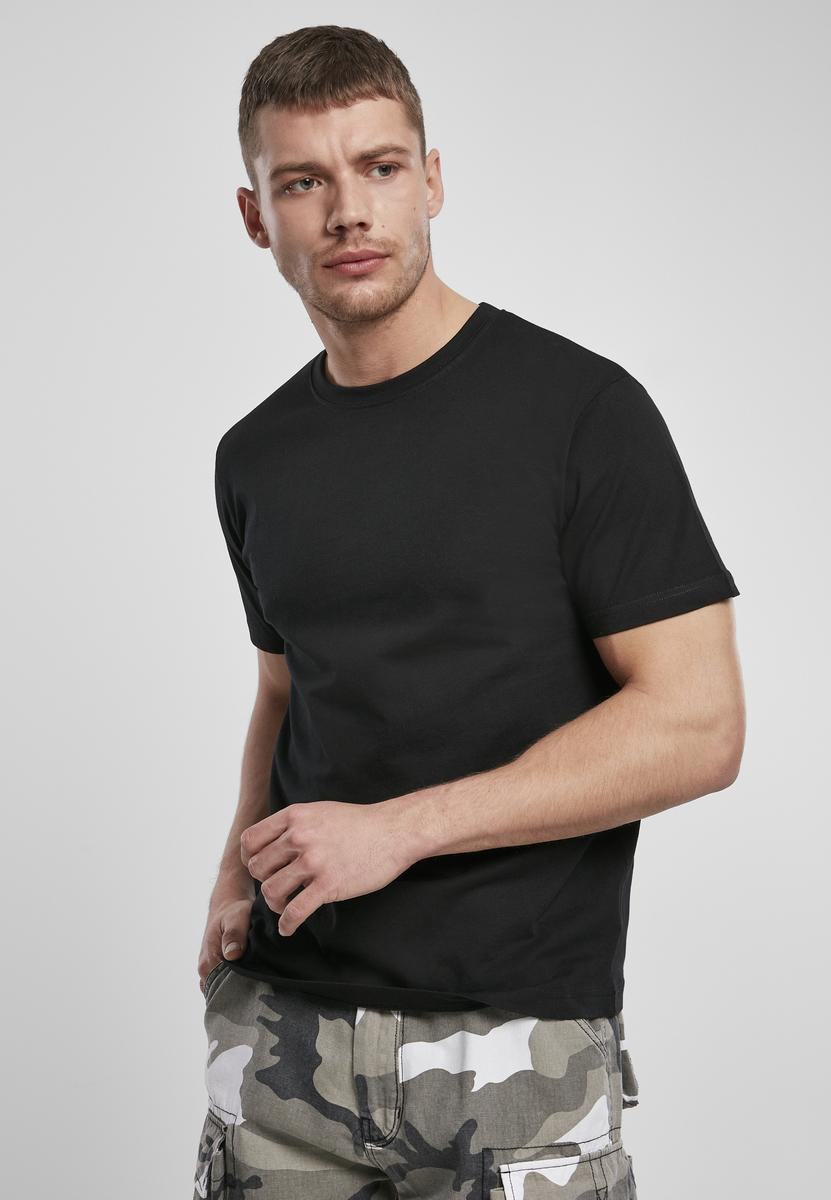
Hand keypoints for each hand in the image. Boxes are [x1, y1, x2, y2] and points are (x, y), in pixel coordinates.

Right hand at [197, 895, 252, 991]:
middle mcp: (206, 971)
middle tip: (264, 989)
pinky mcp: (218, 970)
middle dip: (243, 992)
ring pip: (226, 988)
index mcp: (208, 962)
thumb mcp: (236, 918)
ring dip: (241, 987)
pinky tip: (254, 980)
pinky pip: (227, 983)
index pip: (223, 989)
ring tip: (260, 985)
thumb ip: (234, 935)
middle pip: (225, 992)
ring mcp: (211, 972)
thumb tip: (232, 954)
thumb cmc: (233, 912)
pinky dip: (239, 983)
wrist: (228, 907)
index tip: (259, 988)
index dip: (242, 990)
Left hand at [240, 799, 415, 936]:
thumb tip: (273, 841)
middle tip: (278, 886)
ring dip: (274, 903)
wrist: (394, 831)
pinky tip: (288, 927)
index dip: (250, 858)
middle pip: (258, 868)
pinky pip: (295, 911)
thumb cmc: (359, 822)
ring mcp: (314, 861)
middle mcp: (300, 837)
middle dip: (264, 881)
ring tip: (284, 906)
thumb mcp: (320, 812)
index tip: (261, 868)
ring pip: (271, 890)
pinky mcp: (328, 884)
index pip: (251, 841)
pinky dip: (287, 923)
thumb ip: (295, 824)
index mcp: (295, 817)